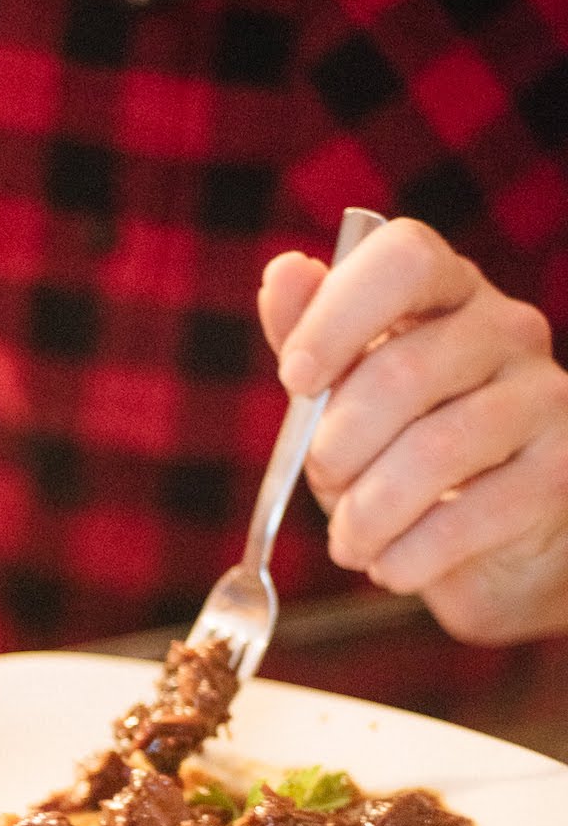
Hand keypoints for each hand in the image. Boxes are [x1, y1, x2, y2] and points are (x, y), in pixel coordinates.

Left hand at [258, 217, 567, 643]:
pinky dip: (409, 554)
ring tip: (350, 544)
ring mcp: (544, 398)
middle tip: (324, 484)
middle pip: (402, 370)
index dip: (336, 316)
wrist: (495, 544)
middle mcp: (506, 330)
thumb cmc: (405, 454)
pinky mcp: (562, 472)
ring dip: (368, 514)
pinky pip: (468, 517)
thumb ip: (310, 338)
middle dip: (338, 447)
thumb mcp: (344, 397)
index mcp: (447, 293)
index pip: (403, 259)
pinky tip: (391, 566)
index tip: (295, 379)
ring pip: (434, 450)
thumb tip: (284, 273)